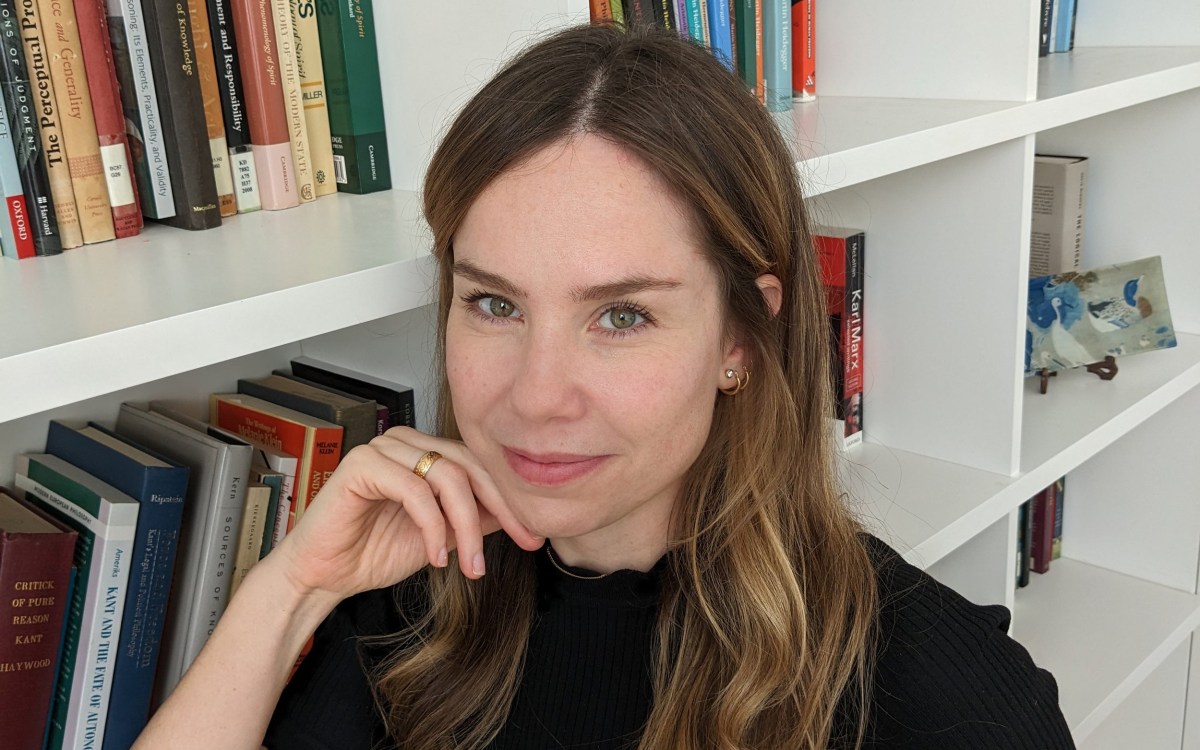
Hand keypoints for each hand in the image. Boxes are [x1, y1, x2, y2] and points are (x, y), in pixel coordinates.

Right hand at [269, 427, 541, 601]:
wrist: (323, 575)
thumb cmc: (372, 552)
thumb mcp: (442, 537)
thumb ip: (475, 519)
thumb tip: (521, 514)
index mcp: (426, 453)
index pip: (481, 466)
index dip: (511, 500)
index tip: (535, 535)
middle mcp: (407, 443)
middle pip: (470, 466)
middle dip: (501, 509)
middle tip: (521, 543)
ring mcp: (383, 449)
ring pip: (447, 477)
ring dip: (466, 526)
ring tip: (470, 566)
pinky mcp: (362, 465)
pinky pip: (415, 490)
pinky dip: (432, 526)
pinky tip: (435, 557)